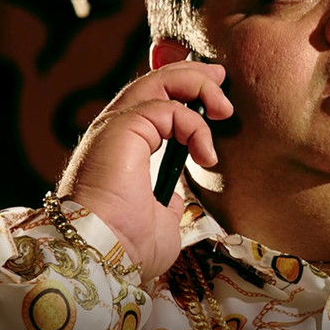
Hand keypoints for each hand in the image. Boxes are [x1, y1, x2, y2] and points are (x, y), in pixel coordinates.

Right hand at [58, 61, 231, 280]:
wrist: (105, 254)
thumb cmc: (127, 247)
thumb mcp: (162, 221)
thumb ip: (170, 201)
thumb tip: (177, 194)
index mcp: (123, 149)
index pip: (153, 104)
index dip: (184, 92)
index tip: (216, 103)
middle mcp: (116, 131)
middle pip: (155, 82)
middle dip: (193, 75)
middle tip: (221, 79)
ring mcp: (116, 126)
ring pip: (158, 82)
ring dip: (195, 85)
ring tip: (223, 107)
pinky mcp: (122, 127)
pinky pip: (167, 108)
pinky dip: (194, 126)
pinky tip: (206, 156)